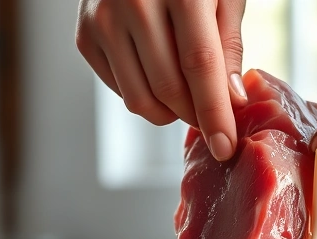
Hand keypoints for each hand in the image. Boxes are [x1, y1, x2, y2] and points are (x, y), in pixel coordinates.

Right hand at [76, 0, 246, 160]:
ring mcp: (103, 20)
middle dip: (195, 115)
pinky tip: (157, 72)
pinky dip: (145, 95)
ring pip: (140, 100)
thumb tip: (231, 100)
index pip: (199, 66)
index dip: (214, 113)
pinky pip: (121, 91)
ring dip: (170, 112)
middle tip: (212, 115)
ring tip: (186, 93)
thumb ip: (228, 44)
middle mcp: (134, 3)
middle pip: (169, 89)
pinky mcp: (85, 36)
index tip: (225, 146)